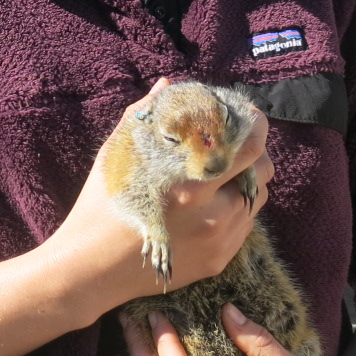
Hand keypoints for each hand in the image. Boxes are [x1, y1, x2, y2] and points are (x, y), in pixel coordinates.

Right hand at [41, 82, 271, 315]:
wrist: (91, 269)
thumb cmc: (101, 206)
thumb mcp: (119, 154)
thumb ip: (146, 115)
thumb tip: (168, 86)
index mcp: (191, 184)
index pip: (250, 147)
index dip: (255, 126)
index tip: (246, 117)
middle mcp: (213, 216)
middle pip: (264, 173)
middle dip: (254, 155)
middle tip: (232, 148)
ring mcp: (220, 242)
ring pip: (257, 201)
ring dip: (244, 184)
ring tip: (215, 179)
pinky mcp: (218, 262)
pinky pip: (243, 228)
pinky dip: (233, 212)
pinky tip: (205, 208)